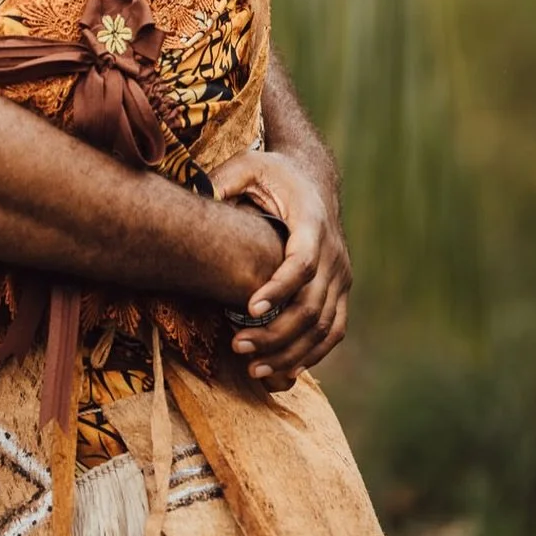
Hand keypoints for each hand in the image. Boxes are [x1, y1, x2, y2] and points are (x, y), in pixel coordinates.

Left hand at [210, 150, 350, 390]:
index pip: (303, 263)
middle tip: (237, 347)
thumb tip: (194, 199)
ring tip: (252, 369)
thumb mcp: (247, 165)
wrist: (312, 177)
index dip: (279, 289)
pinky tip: (281, 370)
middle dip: (276, 333)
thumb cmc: (273, 172)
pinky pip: (334, 331)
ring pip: (325, 327)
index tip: (248, 309)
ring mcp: (341, 275)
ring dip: (290, 352)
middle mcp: (335, 252)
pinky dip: (311, 354)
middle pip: (313, 305)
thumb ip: (223, 181)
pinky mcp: (341, 290)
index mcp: (312, 221)